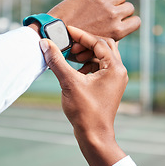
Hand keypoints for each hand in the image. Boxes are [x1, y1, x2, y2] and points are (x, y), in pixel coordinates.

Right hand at [39, 26, 126, 165]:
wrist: (94, 135)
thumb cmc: (86, 112)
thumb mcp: (69, 83)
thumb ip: (57, 61)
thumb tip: (45, 44)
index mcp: (115, 68)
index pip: (99, 43)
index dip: (81, 35)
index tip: (67, 30)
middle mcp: (119, 72)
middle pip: (104, 47)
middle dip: (85, 45)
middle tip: (70, 48)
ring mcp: (115, 80)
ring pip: (102, 57)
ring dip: (86, 55)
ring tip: (70, 58)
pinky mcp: (108, 86)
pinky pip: (99, 68)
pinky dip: (87, 65)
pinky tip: (74, 70)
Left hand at [48, 0, 140, 40]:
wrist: (55, 35)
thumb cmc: (75, 47)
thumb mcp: (98, 50)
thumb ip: (110, 41)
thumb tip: (116, 38)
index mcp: (117, 31)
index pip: (136, 21)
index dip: (131, 21)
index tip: (124, 22)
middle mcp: (113, 15)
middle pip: (129, 7)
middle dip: (123, 10)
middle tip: (112, 15)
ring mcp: (102, 3)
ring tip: (108, 3)